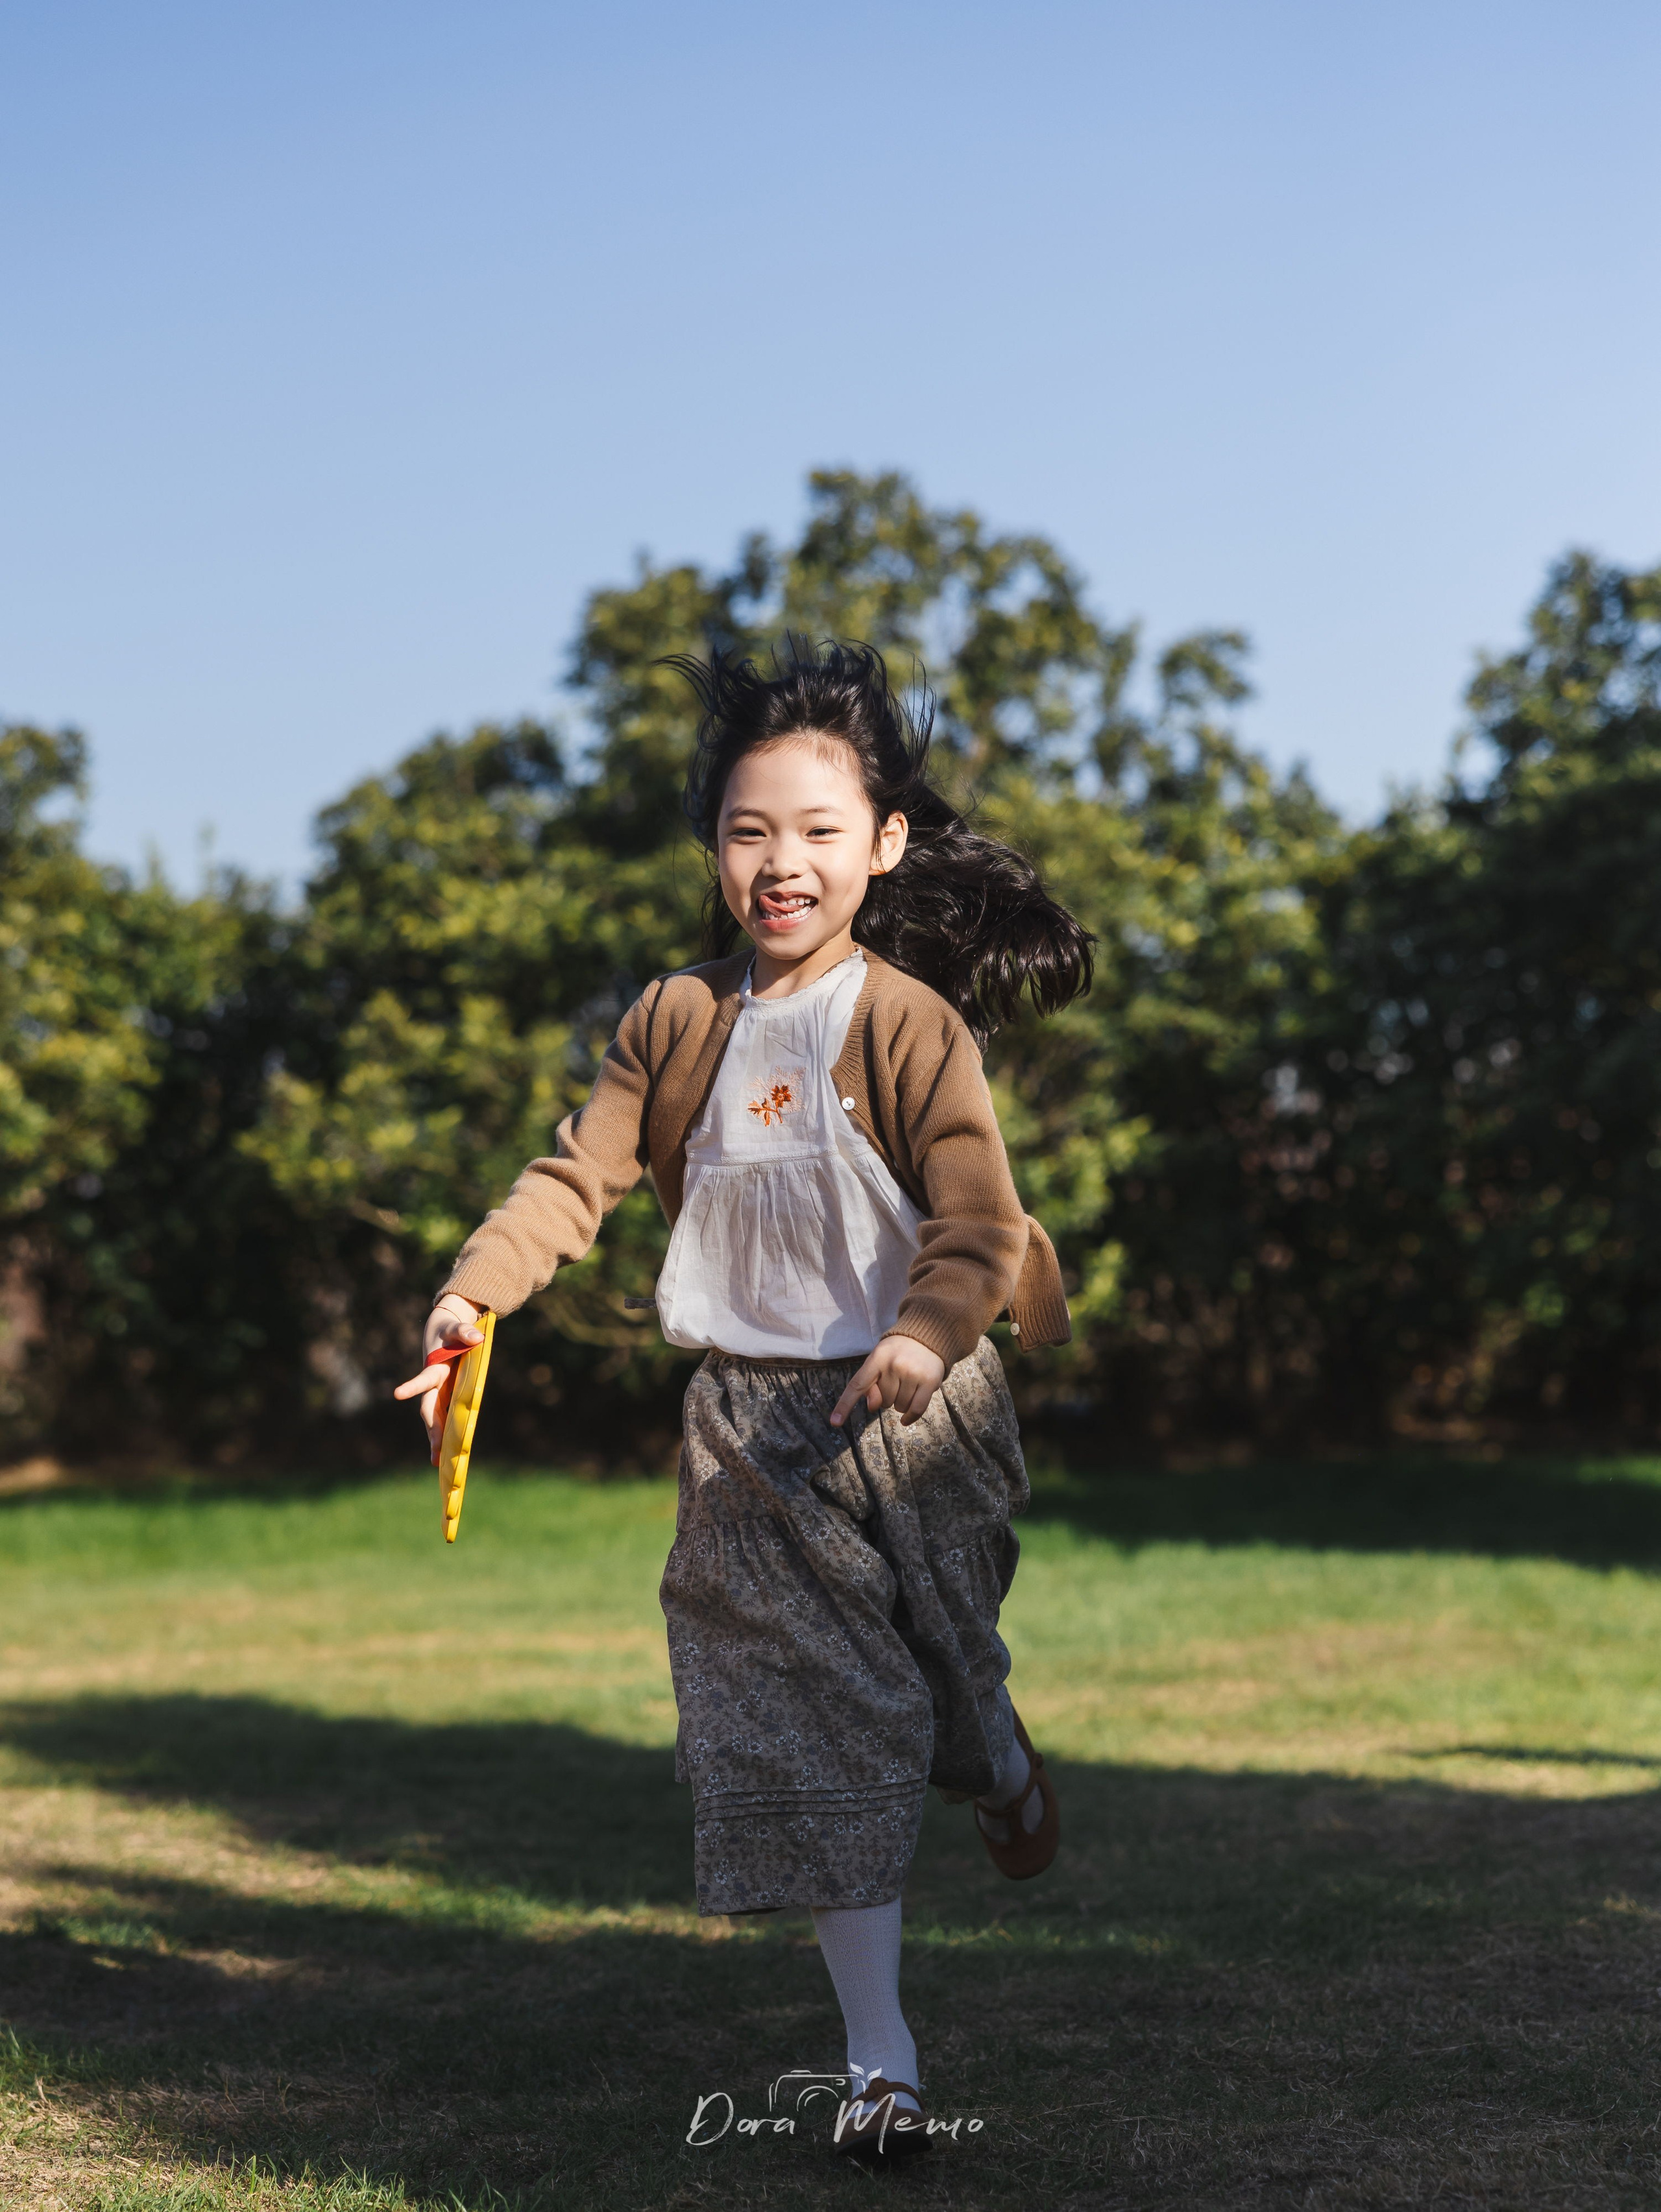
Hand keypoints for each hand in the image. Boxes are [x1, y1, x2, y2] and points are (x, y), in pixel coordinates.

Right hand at [393, 1294, 484, 1464]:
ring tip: (436, 1462)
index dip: (412, 1387)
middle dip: (431, 1429)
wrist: (443, 1330)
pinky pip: (444, 1417)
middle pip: (428, 1409)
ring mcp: (438, 1391)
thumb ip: (464, 1331)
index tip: (397, 1394)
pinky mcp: (445, 1396)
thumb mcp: (456, 1328)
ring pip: (434, 1418)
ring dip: (435, 1438)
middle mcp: (434, 1384)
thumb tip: (476, 1337)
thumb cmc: (448, 1330)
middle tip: (434, 1451)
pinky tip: (445, 1453)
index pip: (424, 1379)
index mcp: (435, 1368)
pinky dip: (445, 1433)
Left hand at [829, 1335, 947, 1429]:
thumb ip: (870, 1383)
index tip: (835, 1422)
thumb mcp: (878, 1361)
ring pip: (898, 1407)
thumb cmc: (896, 1353)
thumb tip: (872, 1405)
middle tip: (896, 1380)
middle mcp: (894, 1365)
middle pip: (883, 1401)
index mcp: (877, 1358)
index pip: (857, 1385)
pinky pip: (916, 1410)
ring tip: (907, 1385)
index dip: (844, 1405)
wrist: (926, 1338)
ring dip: (900, 1403)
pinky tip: (906, 1419)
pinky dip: (909, 1417)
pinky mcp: (929, 1381)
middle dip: (887, 1396)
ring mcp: (913, 1373)